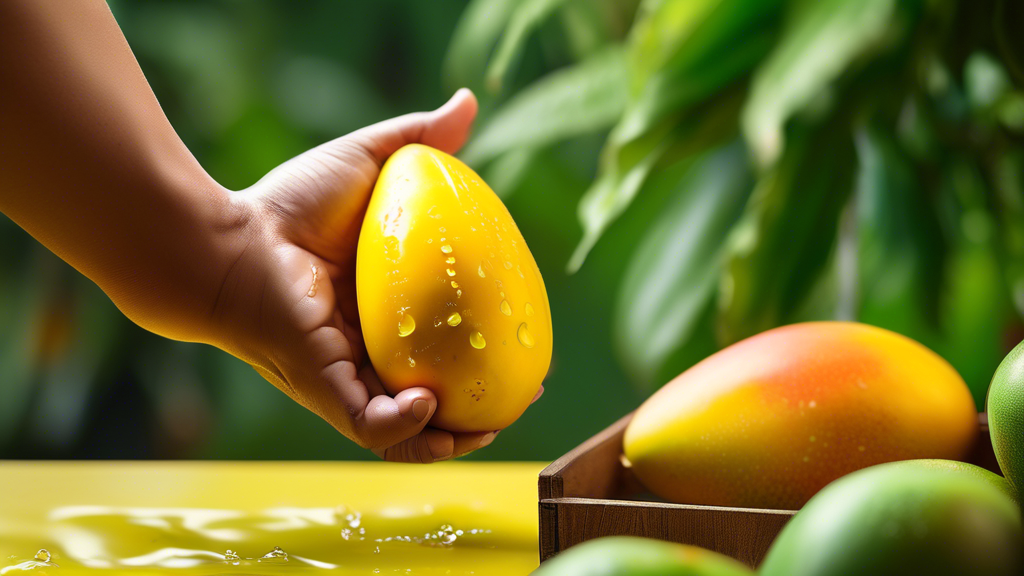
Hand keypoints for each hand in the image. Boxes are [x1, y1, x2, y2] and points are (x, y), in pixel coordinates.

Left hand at [211, 89, 507, 461]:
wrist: (226, 239)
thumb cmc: (288, 203)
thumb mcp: (365, 164)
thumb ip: (418, 139)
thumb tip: (468, 101)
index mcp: (388, 314)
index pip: (450, 348)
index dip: (492, 357)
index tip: (531, 351)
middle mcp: (372, 354)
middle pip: (441, 403)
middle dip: (482, 415)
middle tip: (521, 397)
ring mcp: (348, 378)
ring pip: (409, 434)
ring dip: (452, 439)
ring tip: (486, 424)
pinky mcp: (324, 389)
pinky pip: (372, 427)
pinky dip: (405, 428)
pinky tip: (429, 402)